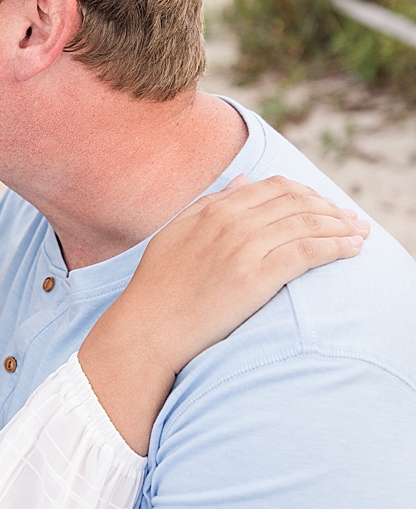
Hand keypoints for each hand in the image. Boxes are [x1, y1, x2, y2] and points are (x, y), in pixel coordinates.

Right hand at [109, 174, 366, 373]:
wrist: (148, 329)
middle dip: (331, 208)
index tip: (324, 206)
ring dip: (342, 226)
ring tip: (360, 234)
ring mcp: (244, 248)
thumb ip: (208, 203)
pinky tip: (352, 250)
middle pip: (297, 202)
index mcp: (213, 209)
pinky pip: (308, 251)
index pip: (274, 187)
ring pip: (308, 223)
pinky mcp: (257, 277)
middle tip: (352, 219)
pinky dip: (336, 247)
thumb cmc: (157, 288)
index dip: (306, 193)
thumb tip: (242, 179)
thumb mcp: (175, 233)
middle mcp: (231, 222)